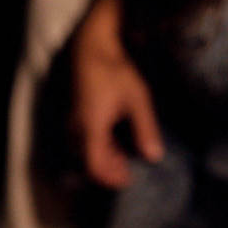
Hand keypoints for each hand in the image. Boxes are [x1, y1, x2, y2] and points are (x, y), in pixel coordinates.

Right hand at [72, 26, 162, 187]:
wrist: (92, 47)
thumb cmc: (115, 71)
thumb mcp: (137, 99)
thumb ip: (145, 129)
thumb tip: (154, 156)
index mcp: (91, 128)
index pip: (95, 166)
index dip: (110, 178)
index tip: (128, 180)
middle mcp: (77, 129)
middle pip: (88, 162)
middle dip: (109, 170)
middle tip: (130, 170)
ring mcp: (73, 121)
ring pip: (85, 151)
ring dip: (104, 157)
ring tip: (126, 155)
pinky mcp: (75, 114)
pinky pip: (82, 140)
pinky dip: (98, 146)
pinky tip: (115, 139)